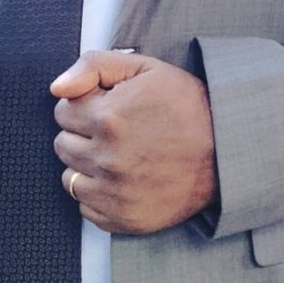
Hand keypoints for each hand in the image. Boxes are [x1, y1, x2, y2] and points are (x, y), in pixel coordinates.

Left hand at [50, 50, 217, 234]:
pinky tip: (123, 179)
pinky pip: (86, 208)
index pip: (63, 111)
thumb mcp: (145, 68)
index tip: (107, 106)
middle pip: (62, 145)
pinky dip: (98, 194)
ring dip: (87, 165)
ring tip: (119, 154)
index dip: (85, 104)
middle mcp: (106, 158)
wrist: (227, 151)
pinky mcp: (123, 218)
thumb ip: (93, 66)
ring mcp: (114, 193)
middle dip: (82, 133)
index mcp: (108, 118)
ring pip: (70, 178)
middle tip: (115, 130)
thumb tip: (56, 87)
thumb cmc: (187, 106)